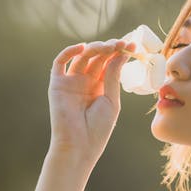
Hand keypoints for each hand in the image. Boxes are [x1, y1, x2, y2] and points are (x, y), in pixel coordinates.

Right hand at [48, 38, 134, 166]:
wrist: (79, 146)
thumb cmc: (98, 129)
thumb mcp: (111, 101)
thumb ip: (113, 77)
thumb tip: (120, 54)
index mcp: (100, 87)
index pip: (109, 63)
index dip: (120, 53)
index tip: (133, 45)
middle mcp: (85, 81)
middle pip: (97, 57)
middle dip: (110, 48)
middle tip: (123, 44)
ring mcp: (71, 81)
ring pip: (82, 56)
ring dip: (96, 48)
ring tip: (110, 46)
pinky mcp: (57, 83)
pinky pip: (60, 62)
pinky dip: (69, 51)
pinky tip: (83, 47)